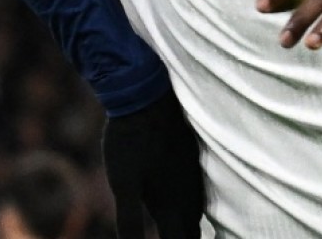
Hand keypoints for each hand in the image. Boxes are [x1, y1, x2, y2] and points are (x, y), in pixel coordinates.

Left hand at [103, 90, 203, 238]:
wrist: (146, 96)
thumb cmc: (130, 141)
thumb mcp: (123, 183)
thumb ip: (129, 220)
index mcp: (174, 207)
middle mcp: (190, 196)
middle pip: (192, 233)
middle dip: (183, 238)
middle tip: (173, 236)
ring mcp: (194, 177)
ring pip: (197, 214)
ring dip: (189, 227)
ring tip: (180, 231)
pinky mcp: (192, 162)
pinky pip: (198, 194)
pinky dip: (190, 208)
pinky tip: (182, 203)